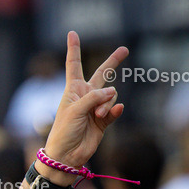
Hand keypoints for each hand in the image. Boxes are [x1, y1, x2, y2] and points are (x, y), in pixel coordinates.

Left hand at [44, 32, 127, 167]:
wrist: (66, 155)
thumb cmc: (63, 131)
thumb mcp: (74, 110)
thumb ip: (93, 97)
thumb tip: (112, 91)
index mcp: (72, 90)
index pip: (73, 65)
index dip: (73, 49)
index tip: (71, 33)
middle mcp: (85, 96)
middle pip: (102, 74)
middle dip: (113, 62)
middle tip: (124, 49)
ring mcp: (96, 107)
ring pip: (111, 95)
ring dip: (107, 104)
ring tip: (97, 115)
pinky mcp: (104, 120)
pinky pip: (115, 110)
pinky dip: (114, 111)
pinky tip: (112, 113)